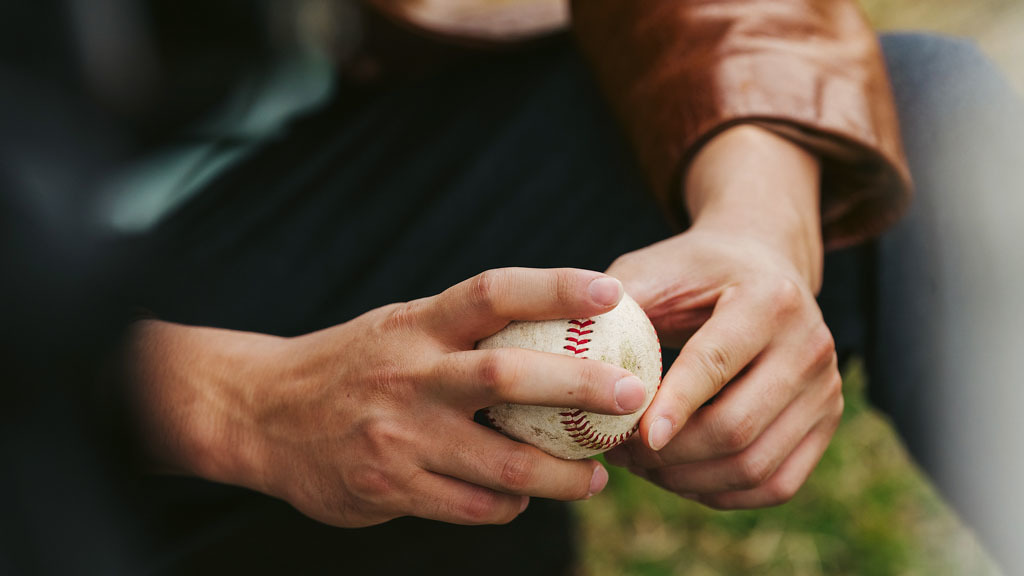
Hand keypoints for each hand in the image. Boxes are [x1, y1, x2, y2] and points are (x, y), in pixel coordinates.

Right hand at [128, 268, 648, 526]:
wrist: (262, 413)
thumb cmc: (352, 365)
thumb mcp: (399, 328)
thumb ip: (462, 333)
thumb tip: (555, 336)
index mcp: (417, 325)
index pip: (493, 292)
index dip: (555, 288)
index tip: (610, 292)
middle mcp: (411, 375)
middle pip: (510, 378)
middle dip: (581, 388)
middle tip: (632, 396)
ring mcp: (400, 436)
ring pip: (503, 464)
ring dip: (562, 475)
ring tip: (596, 477)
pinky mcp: (390, 486)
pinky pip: (473, 507)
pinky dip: (509, 505)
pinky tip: (522, 498)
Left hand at [604, 126, 843, 508]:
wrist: (759, 265)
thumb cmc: (692, 271)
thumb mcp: (652, 270)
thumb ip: (615, 308)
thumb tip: (568, 359)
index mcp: (769, 297)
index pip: (717, 362)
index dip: (674, 406)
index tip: (633, 438)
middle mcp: (812, 344)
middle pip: (738, 426)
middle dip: (670, 454)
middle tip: (618, 454)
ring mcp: (827, 388)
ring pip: (756, 466)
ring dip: (689, 480)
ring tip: (640, 467)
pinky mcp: (828, 422)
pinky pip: (776, 483)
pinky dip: (722, 493)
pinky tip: (677, 477)